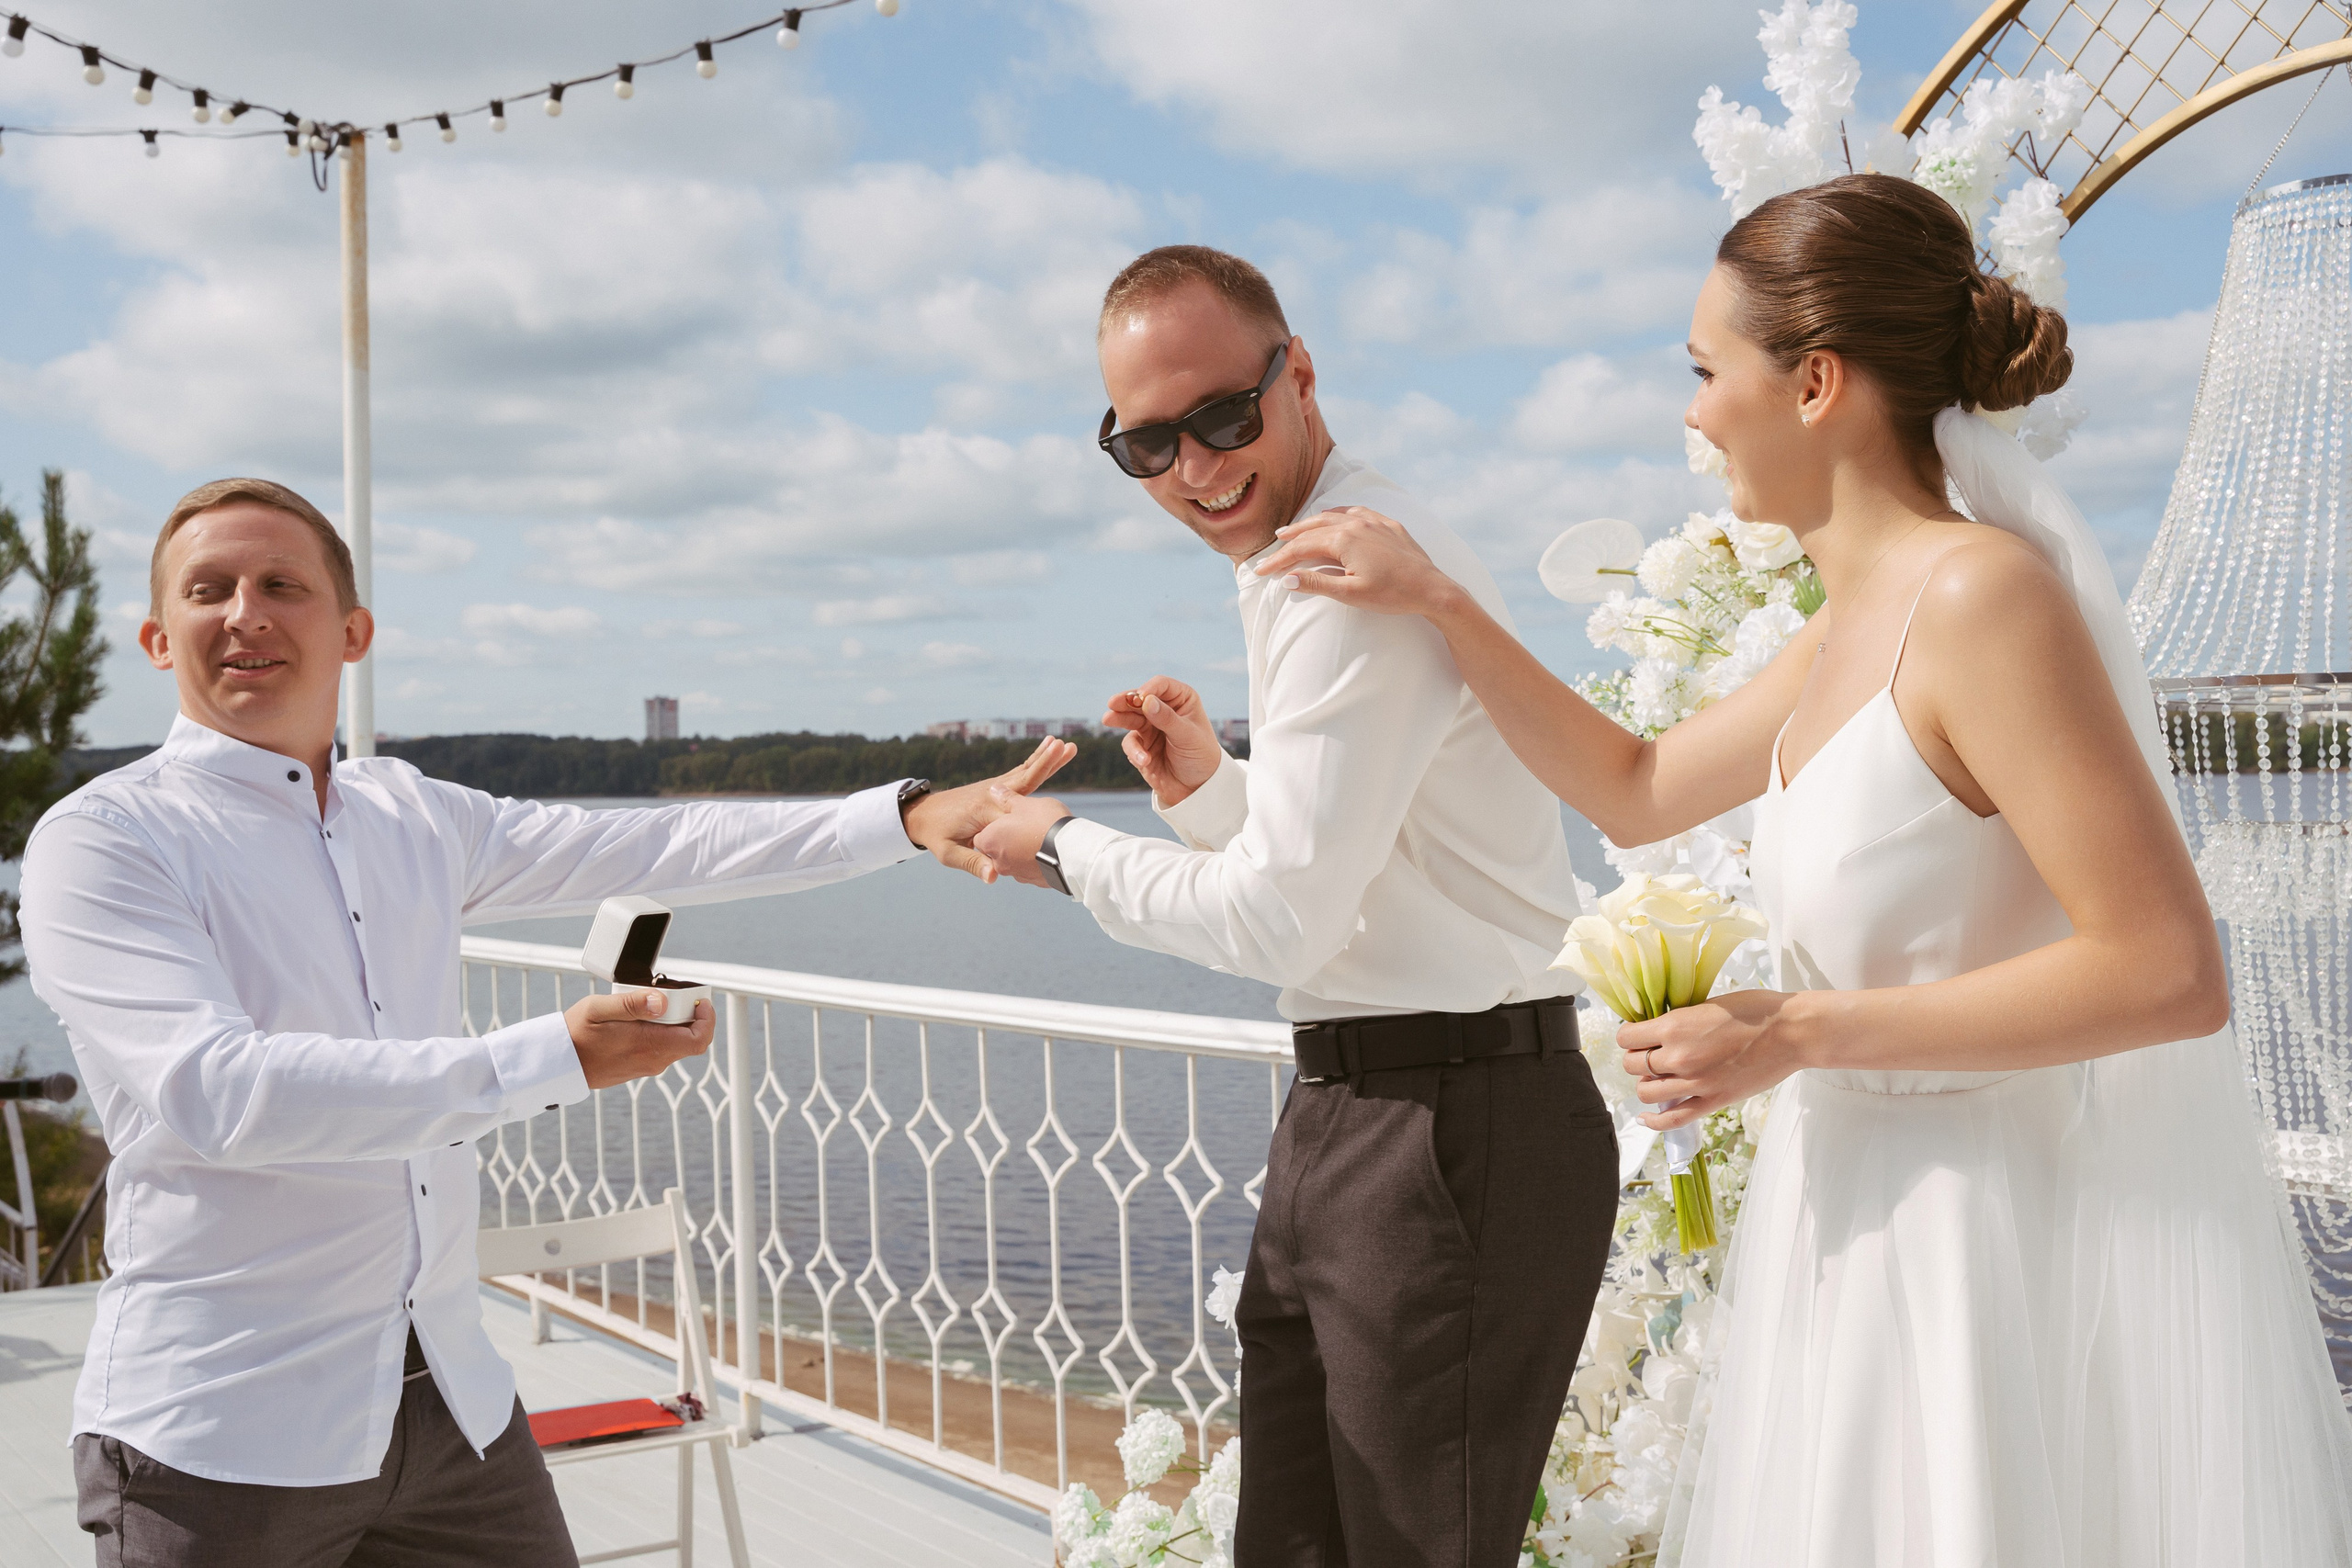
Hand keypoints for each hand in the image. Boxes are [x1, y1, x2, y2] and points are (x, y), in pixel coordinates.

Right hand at [568, 988, 715, 1089]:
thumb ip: (632, 1003)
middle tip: (673, 994)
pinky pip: (661, 1047)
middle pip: (690, 1038)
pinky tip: (641, 1018)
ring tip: (652, 1003)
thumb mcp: (598, 1009)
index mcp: (649, 1045)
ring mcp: (647, 1065)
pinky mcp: (639, 1066)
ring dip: (673, 1022)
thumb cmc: (575, 1035)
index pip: (698, 1039)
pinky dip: (660, 1030)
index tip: (700, 1001)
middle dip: (689, 1015)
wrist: (558, 1064)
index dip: (707, 1019)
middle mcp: (653, 1059)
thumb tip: (663, 1001)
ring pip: (676, 1042)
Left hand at [902, 736, 1075, 880]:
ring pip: (1026, 772)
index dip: (1039, 804)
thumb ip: (972, 863)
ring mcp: (995, 788)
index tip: (1061, 798)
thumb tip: (994, 877)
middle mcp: (992, 794)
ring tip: (1064, 744)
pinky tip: (1049, 752)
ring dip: (1046, 757)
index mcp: (984, 810)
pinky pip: (1021, 774)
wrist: (923, 813)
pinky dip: (1036, 763)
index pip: (1016, 810)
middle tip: (1066, 746)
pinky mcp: (997, 787)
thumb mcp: (949, 853)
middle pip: (1025, 778)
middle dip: (1047, 763)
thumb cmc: (936, 835)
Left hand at [973, 792, 1072, 888]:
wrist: (1071, 849)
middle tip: (1025, 826)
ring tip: (1040, 838)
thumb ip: (1006, 799)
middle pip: (997, 849)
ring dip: (1022, 851)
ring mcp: (1017, 874)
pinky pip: (1030, 869)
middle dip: (1008, 839)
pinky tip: (1049, 850)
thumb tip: (994, 790)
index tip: (1008, 820)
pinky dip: (1036, 861)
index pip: (981, 836)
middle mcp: (998, 861)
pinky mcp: (1034, 881)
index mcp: (990, 840)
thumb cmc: (1044, 822)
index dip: (994, 827)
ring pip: (1014, 860)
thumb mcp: (1024, 804)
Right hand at [1103, 676, 1222, 806]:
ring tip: (1107, 719)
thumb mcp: (1188, 736)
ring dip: (1119, 719)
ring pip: (1130, 718)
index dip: (1149, 689)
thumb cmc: (1200, 756)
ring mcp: (1151, 726)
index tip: (1140, 698)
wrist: (1197, 788)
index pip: (1161, 686)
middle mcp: (1164, 709)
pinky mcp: (1141, 745)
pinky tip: (1144, 760)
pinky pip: (1131, 743)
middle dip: (1126, 701)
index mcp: (1181, 700)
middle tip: (1112, 703)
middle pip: (1140, 699)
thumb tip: (1146, 701)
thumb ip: (1167, 719)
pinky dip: (1135, 751)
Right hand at [1249, 505, 1469, 618]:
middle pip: (1313, 529)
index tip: (1261, 571)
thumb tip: (1287, 578)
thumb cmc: (1392, 594)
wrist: (1432, 588)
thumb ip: (1317, 583)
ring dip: (1310, 524)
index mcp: (1344, 539)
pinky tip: (1333, 517)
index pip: (1301, 548)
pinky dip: (1338, 515)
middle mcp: (1356, 524)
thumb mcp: (1350, 594)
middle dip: (1290, 540)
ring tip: (1293, 530)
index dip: (1279, 560)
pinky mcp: (1388, 525)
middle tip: (1271, 547)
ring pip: (1333, 517)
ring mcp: (1374, 521)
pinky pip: (1356, 512)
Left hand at [1617, 990, 1798, 1129]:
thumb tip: (1660, 1030)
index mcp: (1675, 1027)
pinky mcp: (1714, 1101)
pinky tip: (1647, 1118)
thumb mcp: (1708, 1004)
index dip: (1628, 1037)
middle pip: (1632, 1065)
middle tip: (1649, 1055)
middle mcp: (1679, 1056)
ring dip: (1647, 1084)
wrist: (1791, 1031)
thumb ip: (1681, 1021)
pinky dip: (1655, 1122)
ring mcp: (1696, 1082)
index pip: (1626, 1038)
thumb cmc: (1754, 1010)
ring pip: (1646, 1092)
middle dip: (1636, 1059)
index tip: (1637, 1036)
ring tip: (1657, 1078)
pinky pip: (1674, 1119)